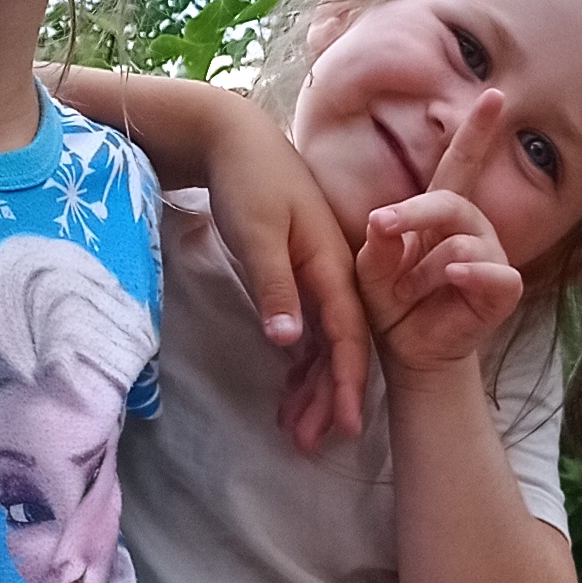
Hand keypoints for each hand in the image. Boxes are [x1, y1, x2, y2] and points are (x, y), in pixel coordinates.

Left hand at [191, 89, 370, 449]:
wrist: (234, 137)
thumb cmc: (247, 181)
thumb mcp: (257, 233)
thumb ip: (275, 287)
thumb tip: (291, 342)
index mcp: (332, 264)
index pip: (347, 335)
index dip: (345, 382)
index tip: (345, 426)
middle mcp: (334, 272)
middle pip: (339, 345)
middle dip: (327, 396)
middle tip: (310, 444)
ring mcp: (318, 272)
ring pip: (324, 339)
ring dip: (313, 384)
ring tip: (298, 429)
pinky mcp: (299, 271)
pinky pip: (309, 324)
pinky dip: (301, 359)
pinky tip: (292, 387)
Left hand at [358, 89, 528, 371]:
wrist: (408, 350)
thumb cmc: (390, 302)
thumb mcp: (369, 269)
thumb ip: (375, 245)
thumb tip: (382, 221)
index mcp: (442, 211)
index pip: (463, 162)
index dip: (478, 130)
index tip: (494, 94)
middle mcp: (472, 227)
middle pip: (451, 202)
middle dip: (413, 215)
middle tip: (382, 227)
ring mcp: (491, 257)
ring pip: (462, 243)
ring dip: (424, 270)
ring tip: (408, 293)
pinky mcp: (502, 289)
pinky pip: (495, 273)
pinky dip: (470, 275)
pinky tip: (451, 279)